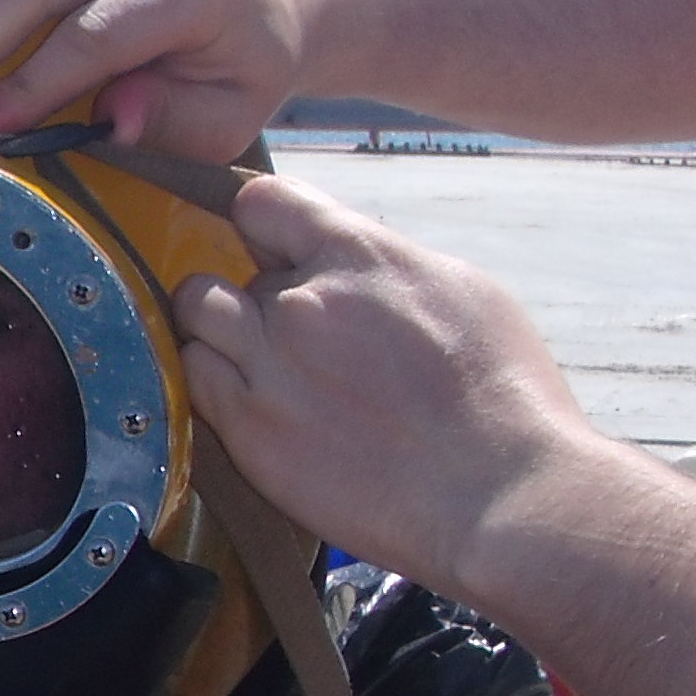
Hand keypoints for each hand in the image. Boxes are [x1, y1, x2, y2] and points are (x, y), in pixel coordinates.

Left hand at [170, 175, 605, 603]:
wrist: (497, 492)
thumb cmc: (501, 393)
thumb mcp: (461, 290)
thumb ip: (384, 265)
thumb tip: (348, 260)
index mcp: (358, 256)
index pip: (262, 202)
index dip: (264, 228)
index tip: (275, 251)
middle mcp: (301, 304)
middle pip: (222, 275)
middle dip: (247, 299)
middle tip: (284, 335)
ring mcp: (267, 368)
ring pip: (194, 323)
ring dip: (216, 338)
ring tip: (259, 369)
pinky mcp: (249, 432)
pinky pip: (194, 384)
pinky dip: (213, 386)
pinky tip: (255, 407)